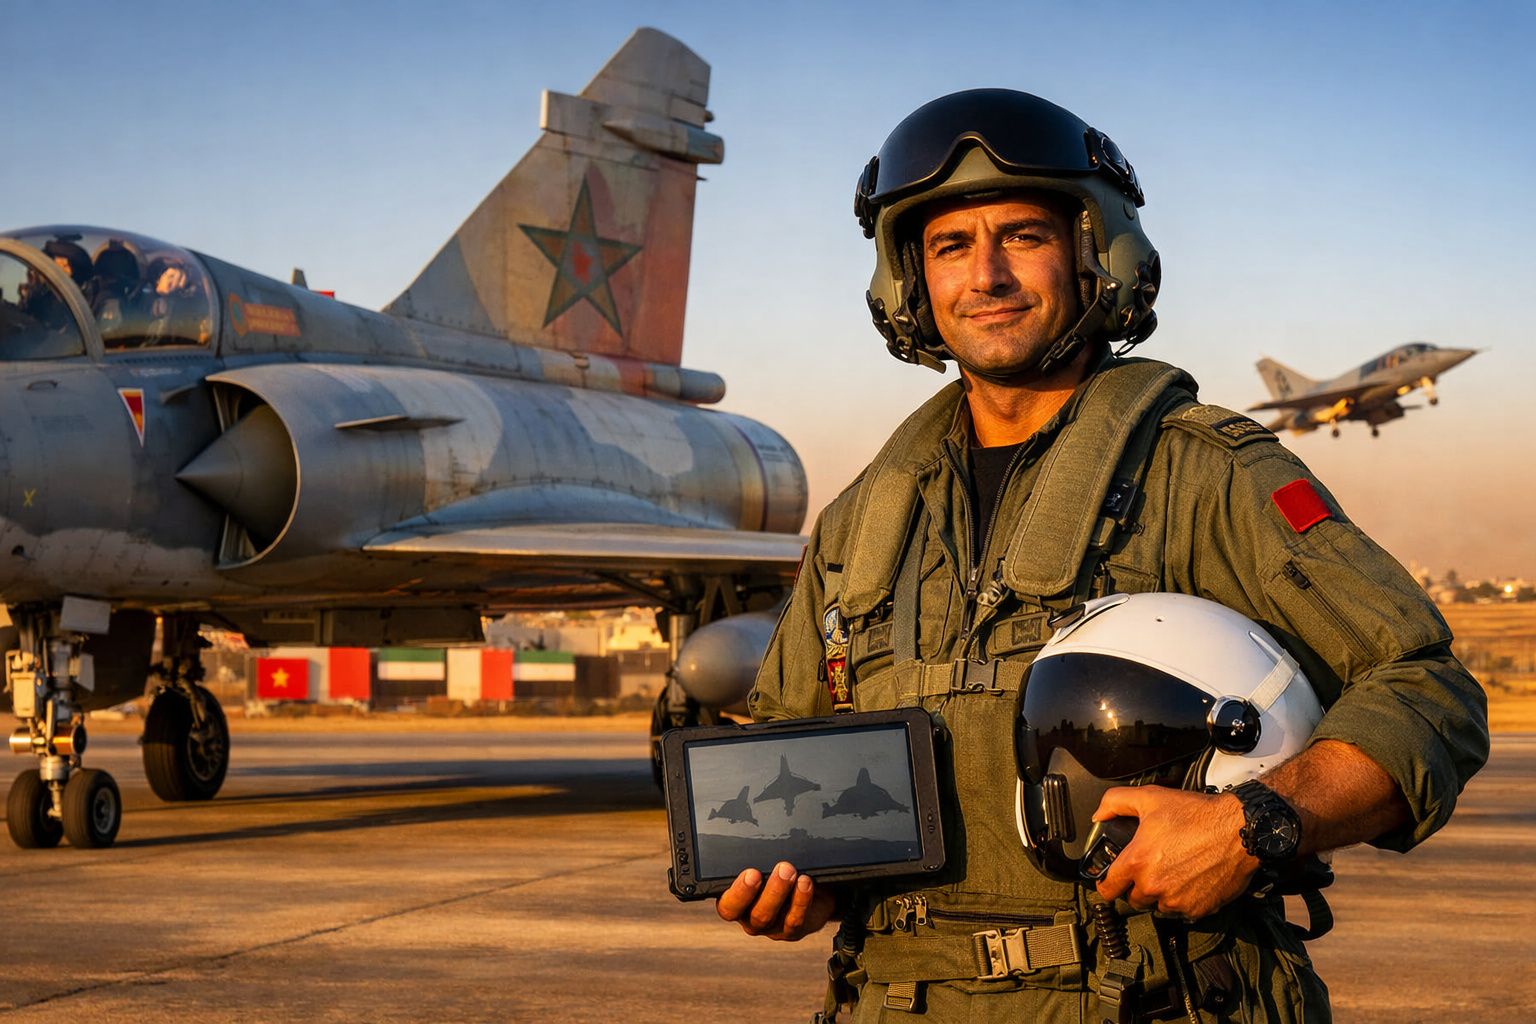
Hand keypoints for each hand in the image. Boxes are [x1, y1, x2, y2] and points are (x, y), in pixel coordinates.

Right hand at [716, 861, 835, 940]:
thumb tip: (754, 832)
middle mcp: (749, 917)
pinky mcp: (791, 931)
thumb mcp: (763, 862)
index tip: (752, 873)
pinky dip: (800, 900)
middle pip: (752, 914)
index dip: (738, 893)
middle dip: (767, 891)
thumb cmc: (775, 870)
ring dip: (781, 893)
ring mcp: (770, 927)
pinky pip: (794, 921)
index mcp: (735, 901)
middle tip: (781, 868)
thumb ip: (755, 857)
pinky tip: (805, 882)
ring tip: (791, 870)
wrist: (810, 889)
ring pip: (770, 918)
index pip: (728, 906)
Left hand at [1092, 786, 1257, 919]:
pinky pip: (1182, 912)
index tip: (1111, 882)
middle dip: (1137, 886)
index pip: (1108, 888)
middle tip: (1149, 868)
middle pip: (1133, 899)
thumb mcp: (1150, 798)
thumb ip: (1116, 803)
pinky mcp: (1198, 910)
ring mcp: (1177, 901)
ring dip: (1160, 894)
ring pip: (1158, 907)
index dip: (1107, 884)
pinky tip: (1189, 880)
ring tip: (1172, 872)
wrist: (1239, 830)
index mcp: (1138, 862)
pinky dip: (1183, 900)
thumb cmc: (1199, 816)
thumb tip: (1099, 815)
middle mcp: (1155, 886)